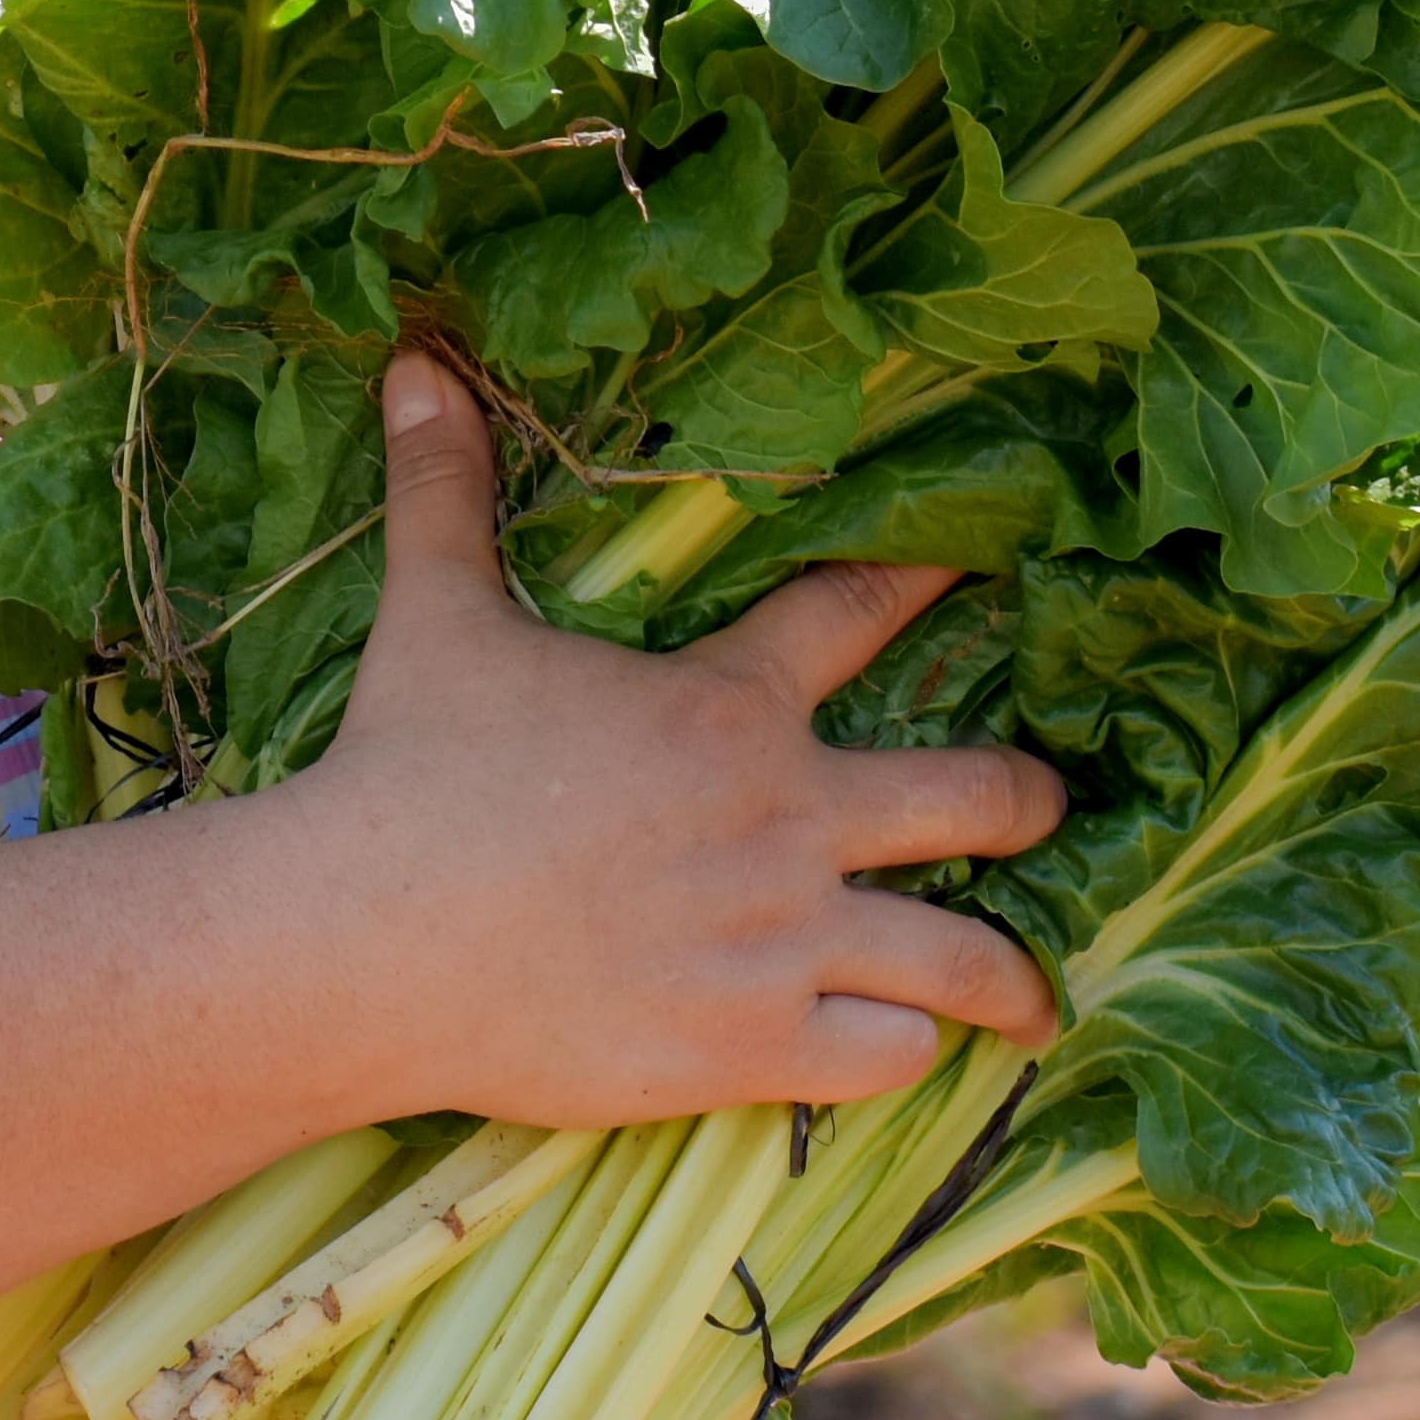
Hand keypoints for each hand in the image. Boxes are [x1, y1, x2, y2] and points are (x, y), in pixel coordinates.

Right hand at [269, 348, 1063, 1129]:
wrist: (370, 936)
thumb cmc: (406, 766)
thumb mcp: (436, 613)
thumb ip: (446, 492)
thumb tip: (417, 363)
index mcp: (728, 708)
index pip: (858, 611)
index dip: (929, 573)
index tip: (985, 560)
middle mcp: (785, 821)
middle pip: (970, 798)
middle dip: (1028, 800)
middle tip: (1049, 806)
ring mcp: (780, 943)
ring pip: (957, 957)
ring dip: (1006, 974)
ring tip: (1032, 996)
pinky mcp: (750, 1046)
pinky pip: (886, 1056)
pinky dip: (908, 1048)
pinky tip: (916, 1049)